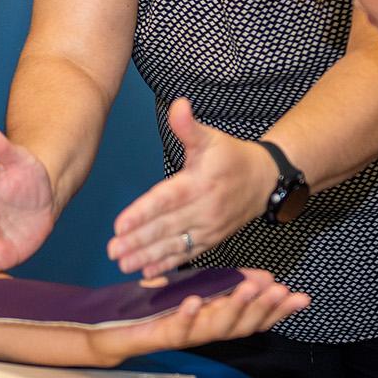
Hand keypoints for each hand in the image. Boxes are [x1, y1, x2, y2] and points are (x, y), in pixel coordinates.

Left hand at [86, 269, 308, 364]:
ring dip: (234, 309)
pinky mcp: (164, 335)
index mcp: (219, 320)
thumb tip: (263, 277)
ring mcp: (188, 334)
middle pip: (243, 325)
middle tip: (282, 292)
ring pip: (217, 326)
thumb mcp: (201, 291)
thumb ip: (230, 285)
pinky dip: (188, 314)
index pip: (255, 318)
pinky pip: (178, 327)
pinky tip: (195, 301)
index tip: (301, 297)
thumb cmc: (162, 311)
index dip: (278, 311)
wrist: (122, 331)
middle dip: (265, 309)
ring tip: (248, 290)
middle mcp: (208, 331)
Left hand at [108, 99, 272, 277]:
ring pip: (175, 245)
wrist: (265, 181)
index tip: (119, 225)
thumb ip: (189, 126)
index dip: (142, 213)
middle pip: (166, 227)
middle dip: (138, 240)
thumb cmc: (231, 156)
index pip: (166, 200)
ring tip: (124, 264)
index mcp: (199, 183)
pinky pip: (188, 255)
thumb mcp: (211, 137)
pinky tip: (147, 273)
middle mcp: (204, 209)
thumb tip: (178, 104)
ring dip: (147, 257)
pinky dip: (168, 265)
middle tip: (112, 250)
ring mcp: (209, 229)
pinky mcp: (212, 241)